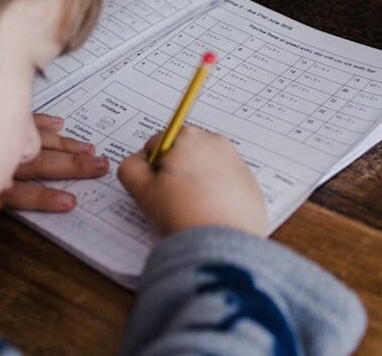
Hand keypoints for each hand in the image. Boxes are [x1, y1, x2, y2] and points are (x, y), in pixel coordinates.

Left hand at [0, 114, 108, 211]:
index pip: (22, 193)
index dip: (46, 198)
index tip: (71, 202)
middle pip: (40, 163)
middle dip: (72, 165)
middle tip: (99, 166)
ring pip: (37, 139)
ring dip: (64, 145)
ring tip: (88, 149)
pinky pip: (23, 119)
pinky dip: (42, 121)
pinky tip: (57, 124)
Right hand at [118, 126, 266, 236]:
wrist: (222, 245)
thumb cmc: (180, 214)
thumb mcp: (141, 190)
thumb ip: (130, 167)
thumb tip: (138, 161)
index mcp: (188, 136)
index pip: (157, 145)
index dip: (151, 169)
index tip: (157, 190)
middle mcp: (216, 142)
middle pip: (184, 154)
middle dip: (176, 172)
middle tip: (174, 201)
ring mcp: (237, 162)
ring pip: (205, 169)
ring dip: (196, 183)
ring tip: (193, 210)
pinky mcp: (251, 184)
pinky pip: (226, 184)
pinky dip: (217, 195)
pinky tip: (211, 215)